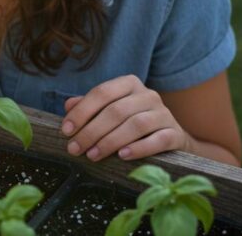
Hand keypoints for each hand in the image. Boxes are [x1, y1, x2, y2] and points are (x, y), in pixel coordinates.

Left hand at [61, 75, 188, 161]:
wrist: (170, 138)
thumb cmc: (131, 123)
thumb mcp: (110, 111)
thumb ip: (90, 107)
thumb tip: (68, 105)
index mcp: (129, 84)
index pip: (102, 93)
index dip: (82, 111)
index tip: (66, 130)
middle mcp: (148, 95)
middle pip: (116, 111)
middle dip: (91, 131)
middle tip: (75, 148)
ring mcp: (164, 114)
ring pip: (135, 125)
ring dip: (110, 141)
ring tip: (92, 155)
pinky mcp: (175, 134)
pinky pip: (158, 140)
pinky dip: (139, 148)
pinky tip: (122, 156)